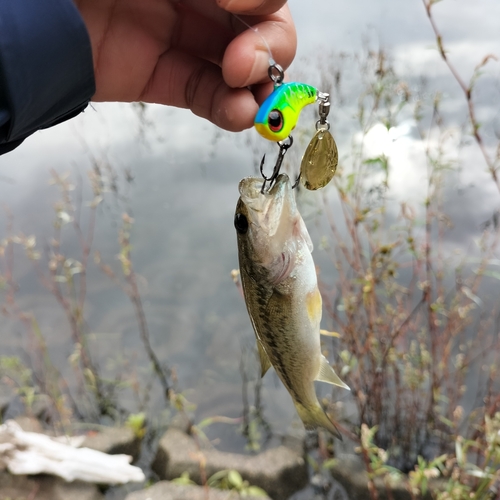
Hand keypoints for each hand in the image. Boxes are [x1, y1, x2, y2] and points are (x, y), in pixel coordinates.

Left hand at [75, 0, 295, 131]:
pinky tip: (239, 115)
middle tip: (244, 65)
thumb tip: (245, 2)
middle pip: (255, 27)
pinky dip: (226, 109)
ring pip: (234, 67)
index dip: (262, 4)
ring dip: (253, 89)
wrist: (23, 16)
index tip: (238, 10)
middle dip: (265, 51)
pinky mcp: (156, 77)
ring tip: (253, 107)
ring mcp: (174, 39)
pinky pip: (201, 95)